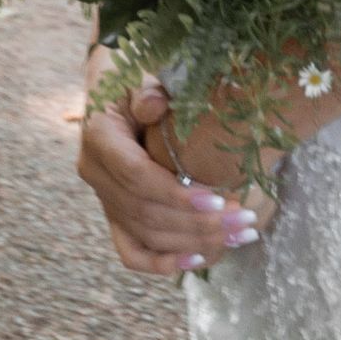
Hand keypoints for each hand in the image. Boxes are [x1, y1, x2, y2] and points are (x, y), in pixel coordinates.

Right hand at [75, 50, 259, 279]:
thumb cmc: (139, 81)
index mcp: (98, 138)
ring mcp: (104, 199)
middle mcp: (96, 174)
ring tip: (240, 236)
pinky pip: (132, 251)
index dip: (176, 194)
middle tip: (245, 220)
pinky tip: (200, 261)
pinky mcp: (115, 216)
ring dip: (194, 242)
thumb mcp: (142, 76)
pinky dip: (163, 263)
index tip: (219, 200)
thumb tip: (154, 105)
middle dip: (198, 223)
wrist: (118, 92)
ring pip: (144, 235)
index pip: (136, 177)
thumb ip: (148, 90)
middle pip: (145, 212)